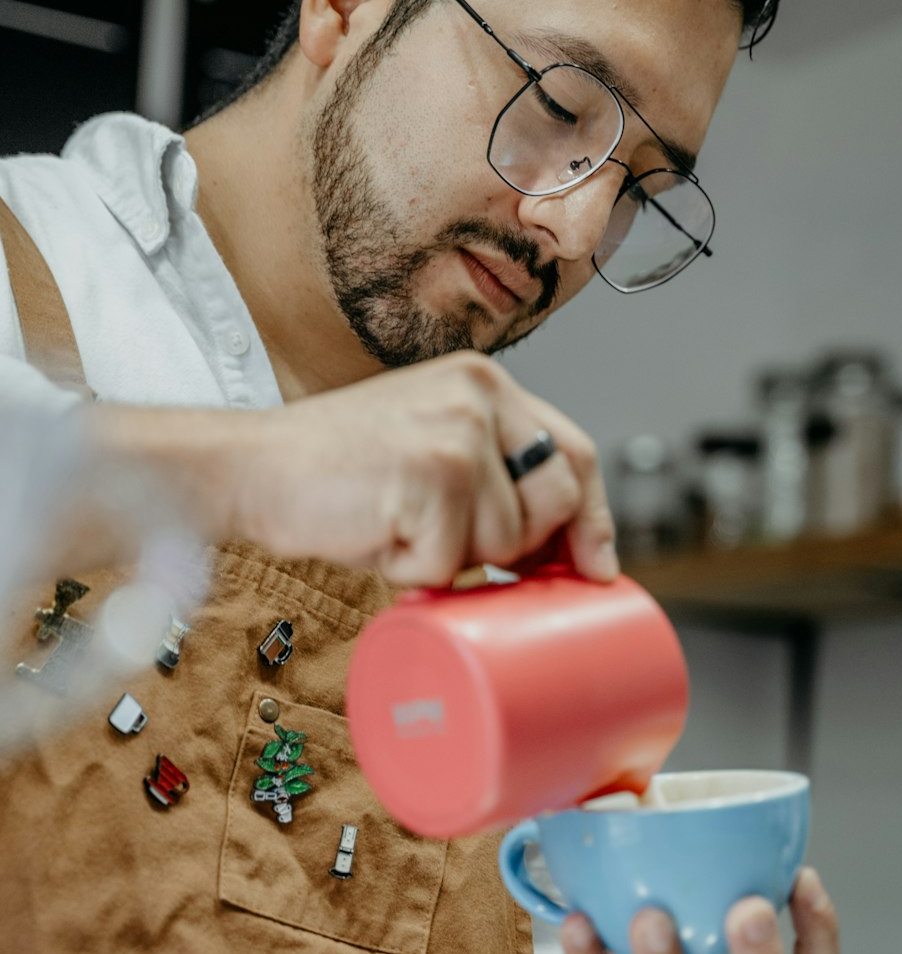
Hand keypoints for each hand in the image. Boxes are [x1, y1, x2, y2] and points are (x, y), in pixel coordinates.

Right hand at [229, 351, 616, 582]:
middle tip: (454, 544)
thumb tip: (560, 544)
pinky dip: (411, 570)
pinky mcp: (433, 479)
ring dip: (451, 559)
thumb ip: (490, 464)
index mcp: (485, 382)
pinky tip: (375, 533)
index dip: (593, 517)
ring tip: (396, 522)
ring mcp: (459, 436)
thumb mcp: (428, 442)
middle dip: (520, 547)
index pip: (574, 451)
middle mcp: (480, 397)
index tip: (597, 566)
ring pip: (506, 543)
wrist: (251, 466)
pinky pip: (452, 565)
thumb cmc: (334, 468)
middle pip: (555, 502)